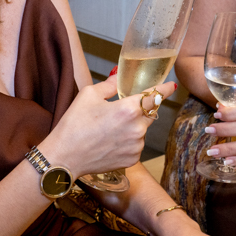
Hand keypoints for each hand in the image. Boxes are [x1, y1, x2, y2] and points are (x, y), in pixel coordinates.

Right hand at [47, 75, 175, 177]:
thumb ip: (110, 84)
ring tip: (109, 129)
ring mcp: (136, 146)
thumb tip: (119, 75)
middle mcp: (137, 129)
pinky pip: (136, 144)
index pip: (156, 96)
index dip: (165, 89)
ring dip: (133, 125)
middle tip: (121, 110)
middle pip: (150, 112)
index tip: (171, 85)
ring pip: (142, 129)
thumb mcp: (89, 95)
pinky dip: (128, 140)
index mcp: (129, 109)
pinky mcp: (132, 160)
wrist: (64, 157)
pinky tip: (110, 141)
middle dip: (141, 108)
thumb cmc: (74, 125)